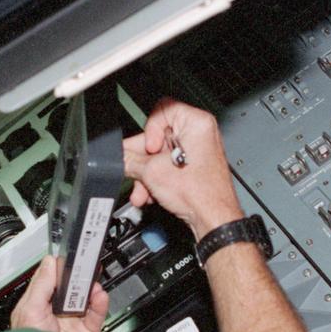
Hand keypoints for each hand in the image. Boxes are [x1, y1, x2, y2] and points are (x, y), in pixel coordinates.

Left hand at [10, 256, 108, 331]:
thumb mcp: (30, 310)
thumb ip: (41, 285)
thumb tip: (49, 263)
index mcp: (35, 308)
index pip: (48, 282)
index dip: (58, 268)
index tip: (69, 255)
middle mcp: (53, 316)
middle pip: (68, 289)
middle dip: (77, 276)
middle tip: (85, 263)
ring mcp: (70, 325)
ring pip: (84, 299)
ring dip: (89, 288)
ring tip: (92, 279)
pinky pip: (96, 315)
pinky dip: (100, 303)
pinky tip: (99, 295)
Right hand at [122, 98, 243, 237]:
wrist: (212, 220)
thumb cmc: (200, 193)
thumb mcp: (152, 172)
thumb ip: (129, 160)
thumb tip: (117, 156)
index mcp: (196, 122)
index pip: (160, 111)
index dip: (149, 132)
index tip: (149, 150)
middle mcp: (200, 133)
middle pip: (157, 137)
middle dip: (142, 161)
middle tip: (133, 171)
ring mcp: (197, 151)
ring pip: (160, 156)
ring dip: (146, 175)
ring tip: (141, 190)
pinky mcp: (194, 167)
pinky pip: (168, 166)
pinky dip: (157, 179)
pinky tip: (150, 194)